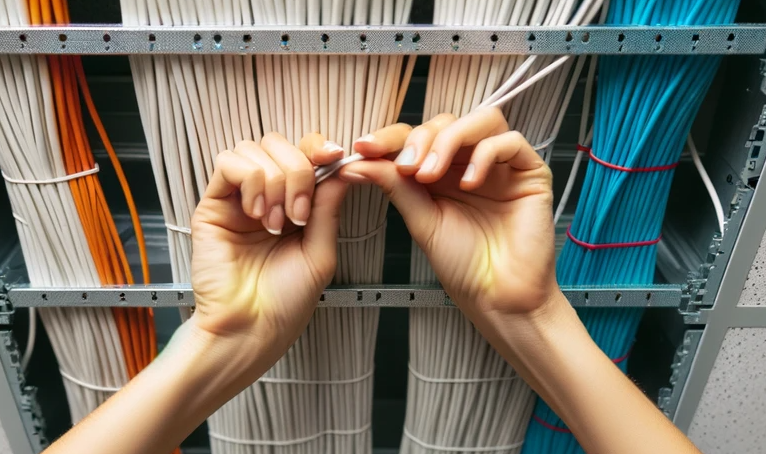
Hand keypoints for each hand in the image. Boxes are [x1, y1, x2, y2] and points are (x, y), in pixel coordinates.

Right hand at [190, 133, 346, 366]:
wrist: (252, 328)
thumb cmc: (286, 301)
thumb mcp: (320, 250)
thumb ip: (329, 205)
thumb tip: (342, 166)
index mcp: (293, 204)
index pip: (303, 155)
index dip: (319, 149)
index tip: (336, 157)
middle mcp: (265, 196)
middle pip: (279, 144)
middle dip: (299, 171)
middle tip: (300, 215)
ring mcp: (238, 198)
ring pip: (254, 149)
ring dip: (274, 181)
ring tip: (275, 223)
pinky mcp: (213, 204)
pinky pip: (228, 163)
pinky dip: (250, 181)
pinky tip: (256, 214)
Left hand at [340, 108, 558, 318]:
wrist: (498, 297)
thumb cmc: (464, 264)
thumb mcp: (420, 220)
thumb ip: (395, 186)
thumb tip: (357, 162)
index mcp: (443, 172)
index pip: (417, 137)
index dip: (391, 137)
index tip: (365, 148)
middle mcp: (471, 163)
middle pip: (446, 123)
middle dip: (420, 139)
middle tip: (406, 168)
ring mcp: (502, 165)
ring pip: (480, 121)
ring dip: (449, 140)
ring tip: (431, 173)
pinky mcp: (530, 171)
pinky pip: (511, 141)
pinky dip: (485, 154)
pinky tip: (469, 183)